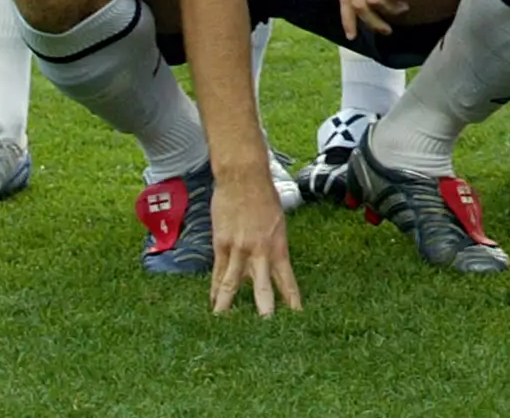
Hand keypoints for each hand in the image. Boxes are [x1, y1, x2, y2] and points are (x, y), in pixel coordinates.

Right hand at [208, 168, 301, 316]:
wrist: (243, 177)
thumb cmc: (263, 196)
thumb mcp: (278, 222)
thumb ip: (273, 245)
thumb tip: (269, 263)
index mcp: (278, 245)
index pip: (287, 279)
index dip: (292, 300)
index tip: (297, 318)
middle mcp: (259, 251)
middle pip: (262, 288)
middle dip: (264, 311)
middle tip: (265, 333)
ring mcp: (238, 249)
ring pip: (233, 284)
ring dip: (228, 307)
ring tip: (225, 328)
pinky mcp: (221, 244)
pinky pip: (218, 272)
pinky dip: (215, 289)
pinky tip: (212, 303)